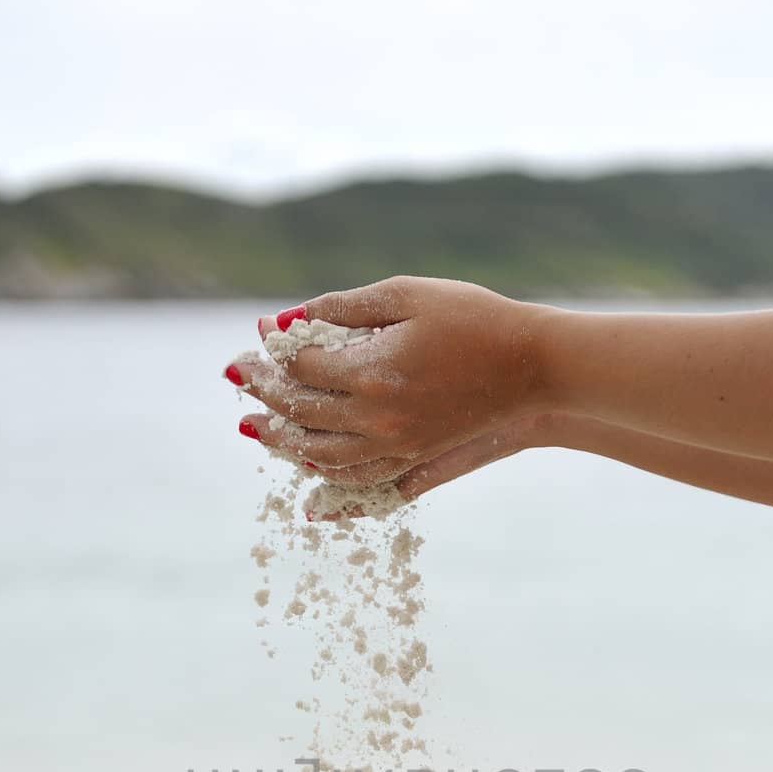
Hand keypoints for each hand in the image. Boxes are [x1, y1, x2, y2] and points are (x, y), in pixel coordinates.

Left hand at [236, 276, 548, 471]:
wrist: (532, 368)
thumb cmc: (474, 319)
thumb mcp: (408, 295)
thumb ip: (346, 307)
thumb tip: (289, 318)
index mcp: (373, 373)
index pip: (302, 367)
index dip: (276, 349)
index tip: (262, 332)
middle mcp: (378, 419)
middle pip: (301, 413)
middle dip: (265, 393)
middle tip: (240, 375)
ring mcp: (397, 446)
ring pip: (320, 455)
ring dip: (284, 441)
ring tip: (258, 426)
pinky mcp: (414, 458)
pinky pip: (356, 476)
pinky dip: (324, 469)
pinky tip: (306, 457)